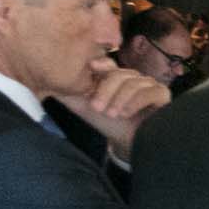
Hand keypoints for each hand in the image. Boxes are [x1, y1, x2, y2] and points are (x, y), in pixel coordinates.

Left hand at [55, 61, 169, 161]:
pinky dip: (135, 101)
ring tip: (113, 114)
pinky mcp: (163, 94)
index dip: (101, 64)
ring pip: (133, 83)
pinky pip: (149, 91)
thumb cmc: (109, 124)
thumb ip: (68, 93)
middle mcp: (133, 77)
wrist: (128, 144)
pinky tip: (126, 113)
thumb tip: (45, 82)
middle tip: (98, 108)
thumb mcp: (84, 107)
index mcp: (115, 77)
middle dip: (106, 90)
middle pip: (120, 74)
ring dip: (120, 99)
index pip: (108, 64)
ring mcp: (149, 84)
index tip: (91, 68)